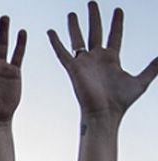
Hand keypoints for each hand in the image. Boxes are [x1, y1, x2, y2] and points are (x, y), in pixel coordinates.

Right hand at [47, 2, 157, 120]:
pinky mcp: (74, 69)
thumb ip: (152, 67)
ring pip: (78, 39)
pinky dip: (56, 42)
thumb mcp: (141, 81)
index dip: (117, 22)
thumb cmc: (121, 101)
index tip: (118, 9)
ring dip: (75, 25)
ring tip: (72, 13)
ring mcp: (84, 62)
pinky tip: (50, 32)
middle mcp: (97, 58)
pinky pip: (63, 53)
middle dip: (94, 17)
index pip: (115, 35)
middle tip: (92, 2)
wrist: (104, 113)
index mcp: (112, 59)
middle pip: (95, 31)